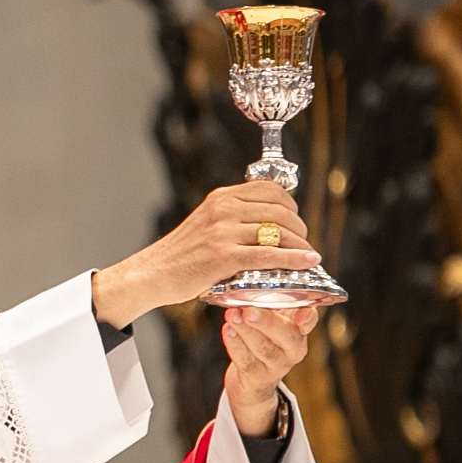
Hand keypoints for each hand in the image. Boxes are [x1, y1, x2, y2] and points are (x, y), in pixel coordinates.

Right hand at [93, 182, 319, 328]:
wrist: (153, 274)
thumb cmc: (179, 256)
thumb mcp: (205, 224)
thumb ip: (231, 218)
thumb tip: (264, 224)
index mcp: (221, 197)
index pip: (269, 189)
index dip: (290, 204)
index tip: (295, 219)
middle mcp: (224, 209)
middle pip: (279, 210)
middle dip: (299, 227)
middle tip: (303, 242)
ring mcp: (224, 231)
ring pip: (278, 232)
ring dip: (300, 244)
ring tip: (308, 255)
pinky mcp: (224, 256)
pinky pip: (270, 255)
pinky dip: (294, 258)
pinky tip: (308, 262)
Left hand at [222, 305, 318, 436]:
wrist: (253, 379)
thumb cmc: (264, 340)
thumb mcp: (274, 320)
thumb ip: (273, 303)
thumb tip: (257, 280)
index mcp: (300, 331)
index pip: (309, 321)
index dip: (307, 317)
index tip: (300, 315)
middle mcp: (293, 349)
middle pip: (285, 335)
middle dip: (266, 321)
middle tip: (248, 310)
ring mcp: (277, 366)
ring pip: (263, 348)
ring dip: (245, 330)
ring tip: (232, 315)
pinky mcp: (257, 377)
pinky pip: (245, 360)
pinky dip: (235, 344)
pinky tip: (227, 330)